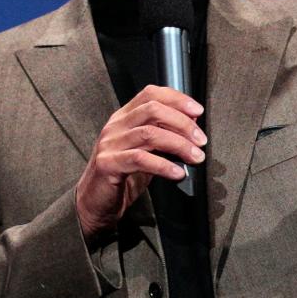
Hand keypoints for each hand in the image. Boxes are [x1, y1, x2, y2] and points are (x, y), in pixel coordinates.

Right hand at [75, 85, 206, 243]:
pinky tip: (178, 173)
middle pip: (152, 110)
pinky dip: (164, 165)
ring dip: (179, 144)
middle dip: (182, 123)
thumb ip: (165, 135)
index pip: (151, 94)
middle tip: (201, 140)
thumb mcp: (148, 150)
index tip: (198, 111)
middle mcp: (115, 125)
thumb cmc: (124, 175)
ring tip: (196, 157)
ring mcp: (109, 144)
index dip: (177, 99)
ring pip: (149, 133)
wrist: (95, 203)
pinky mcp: (108, 164)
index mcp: (124, 117)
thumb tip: (193, 123)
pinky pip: (140, 159)